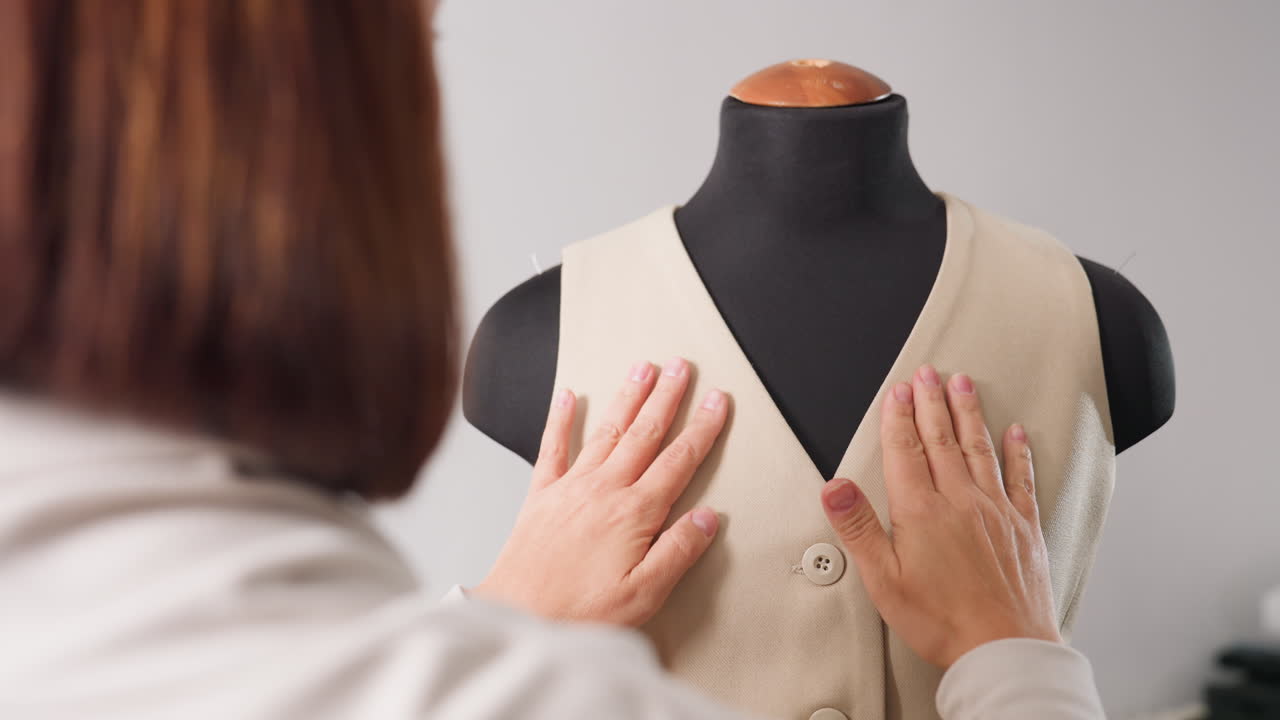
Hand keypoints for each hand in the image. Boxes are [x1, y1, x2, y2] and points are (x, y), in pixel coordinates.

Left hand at [472, 357, 727, 626]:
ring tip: (642, 368)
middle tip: (681, 365)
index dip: (702, 428)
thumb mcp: (644, 594)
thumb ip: (678, 552)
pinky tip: (567, 396)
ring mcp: (570, 489)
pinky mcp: (541, 496)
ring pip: (606, 430)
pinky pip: (553, 447)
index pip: (679, 460)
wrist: (518, 617)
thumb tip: (707, 518)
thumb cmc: (578, 612)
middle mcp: (603, 491)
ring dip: (627, 397)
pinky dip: (560, 419)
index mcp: (633, 513)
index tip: (717, 401)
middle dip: (667, 395)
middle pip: (644, 432)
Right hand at [821, 364, 1060, 668]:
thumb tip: (834, 486)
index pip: (905, 449)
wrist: (1004, 648)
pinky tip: (1015, 433)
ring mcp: (996, 511)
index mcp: (922, 511)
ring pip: (979, 448)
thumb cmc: (943, 621)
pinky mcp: (1023, 526)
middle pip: (942, 438)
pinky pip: (1021, 477)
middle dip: (931, 401)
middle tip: (927, 373)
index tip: (897, 392)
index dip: (899, 416)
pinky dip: (1017, 451)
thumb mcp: (883, 579)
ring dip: (969, 413)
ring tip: (963, 384)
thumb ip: (858, 527)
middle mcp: (961, 502)